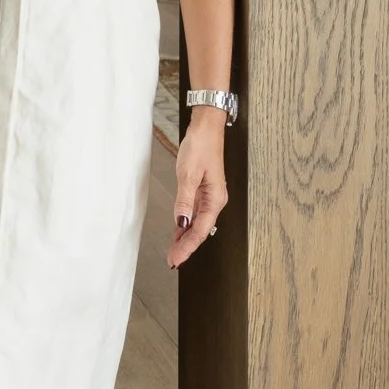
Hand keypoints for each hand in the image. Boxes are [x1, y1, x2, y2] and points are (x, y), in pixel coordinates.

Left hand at [168, 109, 228, 268]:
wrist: (206, 127)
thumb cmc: (201, 146)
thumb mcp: (188, 174)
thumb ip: (184, 201)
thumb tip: (182, 224)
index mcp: (215, 199)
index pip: (200, 231)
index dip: (187, 247)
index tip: (176, 259)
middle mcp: (214, 201)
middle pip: (200, 231)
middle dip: (186, 247)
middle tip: (172, 261)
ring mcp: (209, 196)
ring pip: (197, 224)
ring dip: (185, 239)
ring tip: (174, 253)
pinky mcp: (202, 190)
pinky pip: (194, 213)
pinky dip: (186, 225)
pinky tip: (179, 232)